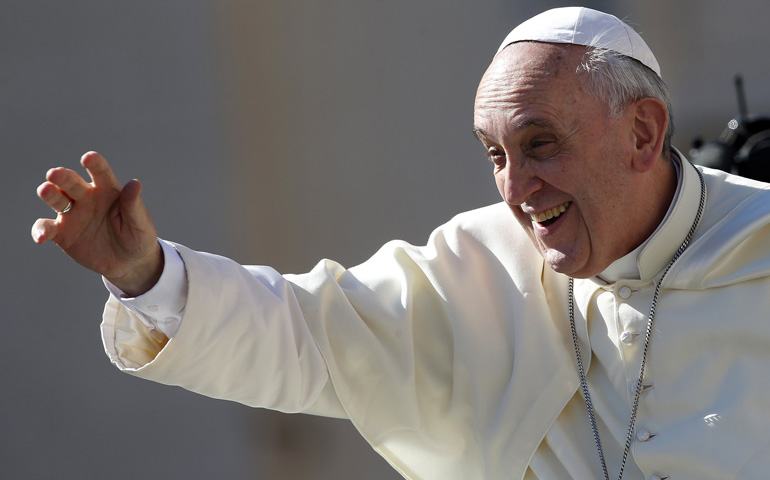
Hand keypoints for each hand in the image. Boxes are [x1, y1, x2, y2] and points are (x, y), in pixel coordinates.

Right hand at [31, 151, 162, 296]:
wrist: (129, 262)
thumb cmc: (138, 236)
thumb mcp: (140, 222)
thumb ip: (133, 204)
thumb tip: (135, 183)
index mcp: (107, 189)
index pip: (100, 172)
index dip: (94, 163)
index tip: (88, 158)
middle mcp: (86, 197)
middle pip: (72, 182)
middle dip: (63, 177)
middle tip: (55, 173)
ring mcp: (72, 214)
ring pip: (56, 198)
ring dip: (49, 193)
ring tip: (45, 190)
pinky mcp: (62, 232)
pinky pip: (46, 227)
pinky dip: (40, 230)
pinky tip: (41, 237)